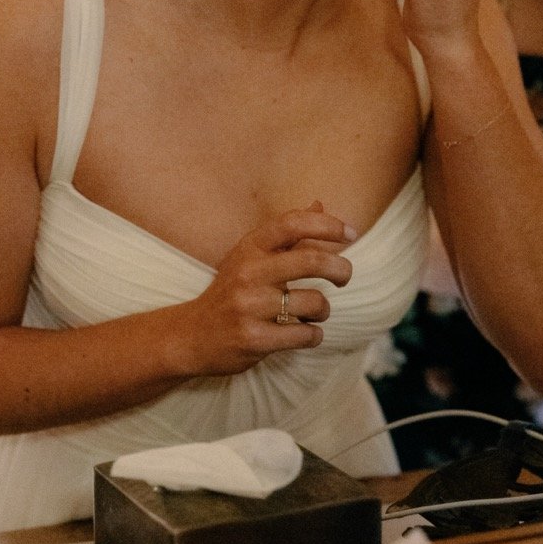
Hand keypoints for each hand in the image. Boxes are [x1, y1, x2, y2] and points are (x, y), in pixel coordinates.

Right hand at [185, 201, 354, 374]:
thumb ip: (287, 233)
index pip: (293, 223)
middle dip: (341, 269)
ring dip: (324, 310)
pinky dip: (314, 335)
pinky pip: (305, 335)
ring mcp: (250, 307)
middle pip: (311, 261)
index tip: (350, 233)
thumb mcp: (251, 256)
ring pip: (314, 302)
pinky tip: (306, 333)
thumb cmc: (231, 290)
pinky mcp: (254, 339)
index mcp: (249, 248)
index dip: (328, 224)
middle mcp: (248, 273)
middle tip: (345, 276)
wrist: (191, 335)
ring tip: (315, 313)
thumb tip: (320, 204)